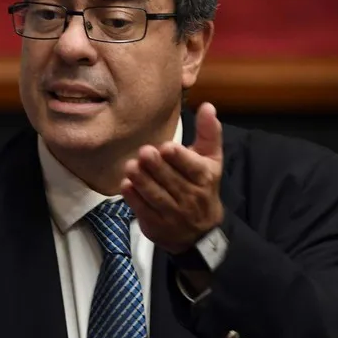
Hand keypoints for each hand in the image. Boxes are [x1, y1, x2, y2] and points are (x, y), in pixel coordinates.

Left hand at [121, 102, 225, 253]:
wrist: (200, 231)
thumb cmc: (202, 186)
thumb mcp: (211, 160)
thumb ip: (209, 132)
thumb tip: (208, 106)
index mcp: (204, 178)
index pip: (192, 167)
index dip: (179, 158)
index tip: (166, 147)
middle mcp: (190, 197)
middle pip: (171, 181)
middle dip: (156, 166)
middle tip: (144, 153)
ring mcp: (173, 213)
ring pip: (156, 195)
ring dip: (142, 180)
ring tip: (131, 166)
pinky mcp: (157, 224)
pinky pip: (143, 210)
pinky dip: (134, 198)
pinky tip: (126, 185)